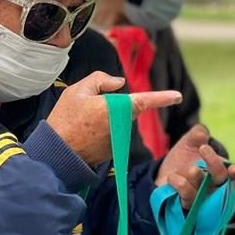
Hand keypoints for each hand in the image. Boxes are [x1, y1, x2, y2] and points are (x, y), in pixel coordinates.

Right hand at [46, 72, 181, 165]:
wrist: (57, 154)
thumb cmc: (65, 120)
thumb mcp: (77, 91)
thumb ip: (100, 80)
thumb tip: (120, 83)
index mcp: (116, 108)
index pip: (144, 100)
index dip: (163, 97)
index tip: (177, 96)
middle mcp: (122, 125)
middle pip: (126, 108)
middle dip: (112, 105)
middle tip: (85, 109)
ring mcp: (119, 140)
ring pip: (119, 121)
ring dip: (106, 118)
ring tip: (81, 122)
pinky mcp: (113, 150)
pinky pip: (112, 134)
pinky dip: (101, 131)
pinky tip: (83, 133)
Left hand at [157, 124, 234, 207]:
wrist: (166, 171)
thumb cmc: (185, 156)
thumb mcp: (190, 141)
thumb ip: (198, 133)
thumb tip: (201, 133)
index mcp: (220, 170)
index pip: (232, 173)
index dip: (234, 172)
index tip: (234, 168)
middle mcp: (214, 186)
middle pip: (221, 180)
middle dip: (214, 164)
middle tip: (203, 148)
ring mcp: (201, 197)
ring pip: (203, 191)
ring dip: (196, 177)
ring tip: (190, 168)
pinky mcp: (187, 203)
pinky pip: (186, 197)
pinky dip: (179, 184)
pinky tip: (172, 176)